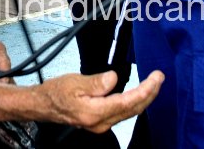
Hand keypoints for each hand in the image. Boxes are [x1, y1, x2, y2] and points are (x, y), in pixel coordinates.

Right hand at [35, 70, 163, 133]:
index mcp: (94, 112)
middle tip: (160, 78)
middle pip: (132, 110)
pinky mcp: (100, 122)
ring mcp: (101, 124)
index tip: (156, 78)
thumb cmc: (56, 92)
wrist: (43, 105)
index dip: (145, 90)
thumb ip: (96, 82)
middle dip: (149, 94)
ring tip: (153, 84)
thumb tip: (114, 79)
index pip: (127, 102)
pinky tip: (139, 94)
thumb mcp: (74, 82)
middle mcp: (100, 123)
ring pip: (129, 112)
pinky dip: (133, 102)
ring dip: (144, 98)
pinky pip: (122, 113)